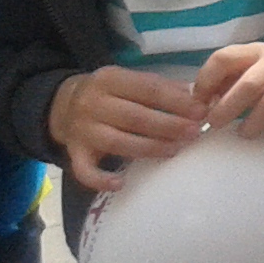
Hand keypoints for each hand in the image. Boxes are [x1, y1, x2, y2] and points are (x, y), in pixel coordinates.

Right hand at [48, 68, 204, 191]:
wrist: (62, 106)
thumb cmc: (108, 93)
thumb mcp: (128, 80)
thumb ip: (159, 87)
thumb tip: (195, 97)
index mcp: (109, 79)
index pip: (148, 89)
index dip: (176, 101)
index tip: (201, 111)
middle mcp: (92, 103)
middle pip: (135, 117)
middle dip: (168, 125)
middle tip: (193, 133)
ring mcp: (81, 130)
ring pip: (117, 142)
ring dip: (149, 148)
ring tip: (174, 150)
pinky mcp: (73, 153)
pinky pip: (84, 170)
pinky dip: (101, 179)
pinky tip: (120, 183)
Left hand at [195, 44, 263, 138]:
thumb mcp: (255, 69)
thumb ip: (229, 81)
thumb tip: (200, 102)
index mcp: (256, 52)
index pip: (224, 58)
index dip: (207, 80)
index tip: (200, 103)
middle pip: (249, 83)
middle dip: (228, 108)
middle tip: (215, 125)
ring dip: (254, 122)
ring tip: (245, 134)